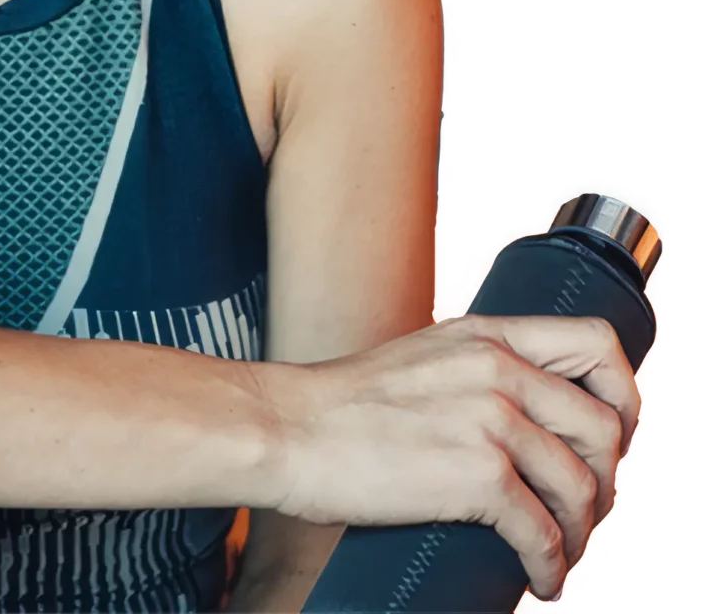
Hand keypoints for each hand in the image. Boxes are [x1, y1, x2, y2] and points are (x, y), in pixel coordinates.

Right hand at [254, 313, 641, 602]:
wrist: (287, 428)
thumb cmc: (342, 405)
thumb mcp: (423, 359)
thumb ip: (476, 371)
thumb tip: (525, 417)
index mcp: (485, 334)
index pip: (596, 343)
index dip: (623, 394)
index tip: (611, 436)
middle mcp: (496, 368)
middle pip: (605, 424)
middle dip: (606, 479)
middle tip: (582, 507)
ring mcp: (489, 419)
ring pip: (582, 484)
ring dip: (581, 531)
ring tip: (557, 549)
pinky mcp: (477, 474)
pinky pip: (545, 531)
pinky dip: (550, 565)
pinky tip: (536, 576)